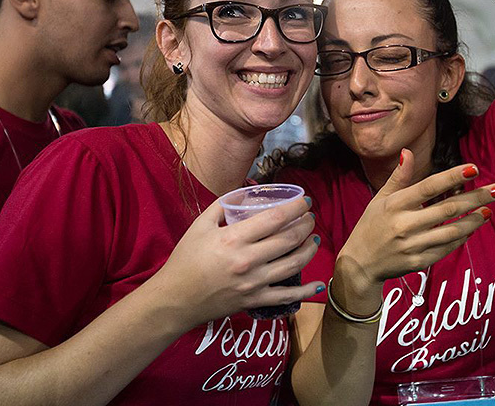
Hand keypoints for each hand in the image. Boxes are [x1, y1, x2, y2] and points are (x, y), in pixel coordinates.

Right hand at [153, 195, 321, 328]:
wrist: (175, 299)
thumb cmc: (186, 259)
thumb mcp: (200, 225)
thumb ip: (223, 205)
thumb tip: (245, 192)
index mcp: (234, 238)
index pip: (275, 218)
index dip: (296, 207)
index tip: (305, 200)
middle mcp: (248, 260)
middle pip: (289, 239)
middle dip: (306, 225)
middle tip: (310, 218)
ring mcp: (254, 283)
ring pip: (293, 264)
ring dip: (309, 249)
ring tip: (314, 239)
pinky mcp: (255, 301)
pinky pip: (286, 296)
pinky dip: (306, 291)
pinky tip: (320, 284)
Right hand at [337, 149, 494, 291]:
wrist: (360, 264)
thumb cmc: (371, 225)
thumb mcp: (380, 199)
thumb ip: (398, 177)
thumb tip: (407, 152)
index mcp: (395, 205)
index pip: (428, 187)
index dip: (452, 178)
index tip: (474, 169)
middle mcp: (404, 225)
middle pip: (447, 209)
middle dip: (477, 198)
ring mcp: (412, 245)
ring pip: (452, 231)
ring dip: (474, 220)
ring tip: (490, 209)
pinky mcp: (419, 262)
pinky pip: (447, 248)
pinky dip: (462, 237)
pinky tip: (474, 226)